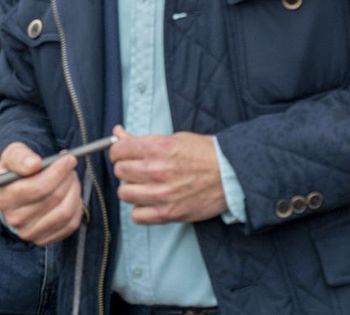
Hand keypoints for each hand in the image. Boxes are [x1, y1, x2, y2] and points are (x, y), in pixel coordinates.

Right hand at [0, 142, 82, 245]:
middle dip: (67, 179)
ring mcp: (29, 232)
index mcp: (4, 197)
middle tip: (71, 166)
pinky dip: (76, 207)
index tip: (68, 159)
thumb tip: (34, 164)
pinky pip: (70, 225)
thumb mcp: (12, 156)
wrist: (14, 192)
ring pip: (64, 212)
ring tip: (71, 179)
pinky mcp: (44, 239)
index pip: (36, 188)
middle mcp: (14, 218)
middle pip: (53, 199)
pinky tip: (72, 194)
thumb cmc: (16, 171)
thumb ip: (20, 156)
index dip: (57, 172)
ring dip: (74, 191)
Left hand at [109, 124, 226, 224]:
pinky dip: (140, 210)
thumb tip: (118, 133)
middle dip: (126, 168)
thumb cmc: (205, 154)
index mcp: (158, 148)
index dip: (119, 151)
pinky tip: (150, 202)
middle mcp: (156, 171)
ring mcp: (161, 194)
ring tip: (144, 185)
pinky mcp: (168, 213)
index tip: (124, 154)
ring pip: (124, 193)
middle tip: (137, 168)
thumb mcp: (174, 138)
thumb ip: (143, 139)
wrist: (231, 175)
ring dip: (132, 189)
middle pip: (119, 171)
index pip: (118, 150)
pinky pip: (137, 216)